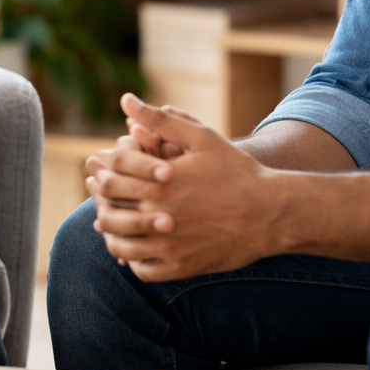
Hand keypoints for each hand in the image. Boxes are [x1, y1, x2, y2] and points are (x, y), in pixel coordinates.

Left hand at [84, 94, 286, 281]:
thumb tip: (126, 100)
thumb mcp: (201, 138)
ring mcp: (170, 245)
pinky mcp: (181, 267)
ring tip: (109, 222)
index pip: (110, 179)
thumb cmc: (236, 171)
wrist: (270, 213)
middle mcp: (160, 216)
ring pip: (119, 245)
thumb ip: (160, 121)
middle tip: (99, 195)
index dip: (101, 173)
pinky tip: (133, 246)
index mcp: (160, 183)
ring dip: (110, 232)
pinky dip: (131, 259)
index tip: (101, 169)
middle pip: (109, 212)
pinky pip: (142, 269)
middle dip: (100, 201)